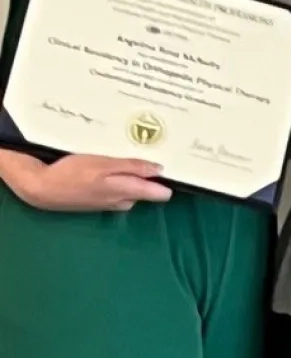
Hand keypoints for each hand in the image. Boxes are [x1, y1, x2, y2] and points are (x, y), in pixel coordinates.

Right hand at [11, 154, 170, 211]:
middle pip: (148, 190)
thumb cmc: (72, 172)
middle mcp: (122, 200)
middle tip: (161, 155)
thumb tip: (159, 170)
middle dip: (156, 177)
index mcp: (126, 190)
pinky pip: (119, 190)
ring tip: (140, 155)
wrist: (42, 189)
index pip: (159, 193)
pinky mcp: (100, 201)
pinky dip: (123, 180)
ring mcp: (110, 202)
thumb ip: (132, 167)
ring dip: (137, 177)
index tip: (182, 169)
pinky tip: (117, 167)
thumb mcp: (103, 164)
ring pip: (133, 189)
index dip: (170, 182)